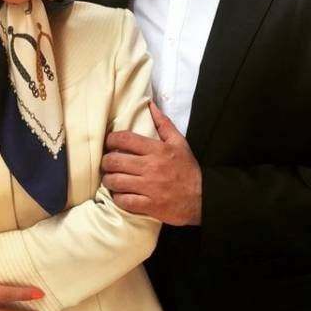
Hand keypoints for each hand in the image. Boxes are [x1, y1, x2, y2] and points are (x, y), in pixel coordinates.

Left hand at [102, 102, 201, 224]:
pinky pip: (124, 201)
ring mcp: (149, 187)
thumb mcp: (179, 142)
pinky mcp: (149, 205)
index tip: (109, 142)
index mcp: (157, 150)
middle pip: (115, 161)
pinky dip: (117, 198)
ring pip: (116, 181)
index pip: (125, 139)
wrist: (203, 197)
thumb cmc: (188, 169)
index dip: (111, 139)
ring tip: (110, 178)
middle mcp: (150, 167)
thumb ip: (163, 123)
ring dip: (109, 180)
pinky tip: (119, 194)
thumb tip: (150, 105)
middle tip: (107, 163)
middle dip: (106, 161)